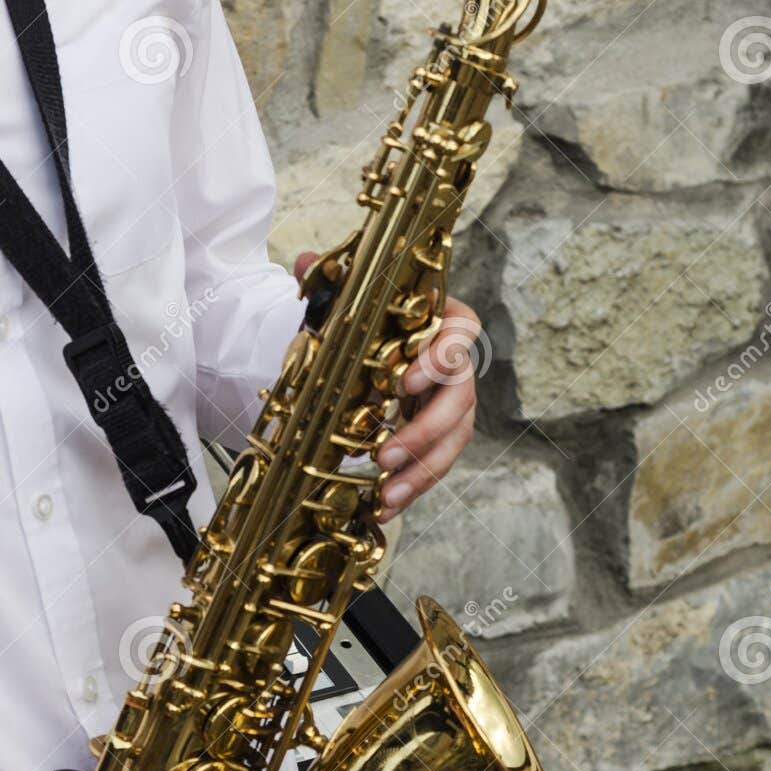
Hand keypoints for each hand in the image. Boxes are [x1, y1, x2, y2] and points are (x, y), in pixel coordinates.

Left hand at [295, 253, 480, 523]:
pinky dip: (410, 488)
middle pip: (461, 398)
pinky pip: (433, 465)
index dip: (442, 356)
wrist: (348, 353)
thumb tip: (307, 262)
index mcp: (439, 322)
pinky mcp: (433, 436)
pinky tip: (382, 508)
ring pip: (453, 440)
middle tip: (386, 455)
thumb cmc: (353, 325)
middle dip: (424, 432)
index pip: (463, 330)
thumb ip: (329, 286)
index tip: (405, 381)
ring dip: (421, 472)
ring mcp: (446, 403)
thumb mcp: (337, 305)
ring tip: (385, 495)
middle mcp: (452, 364)